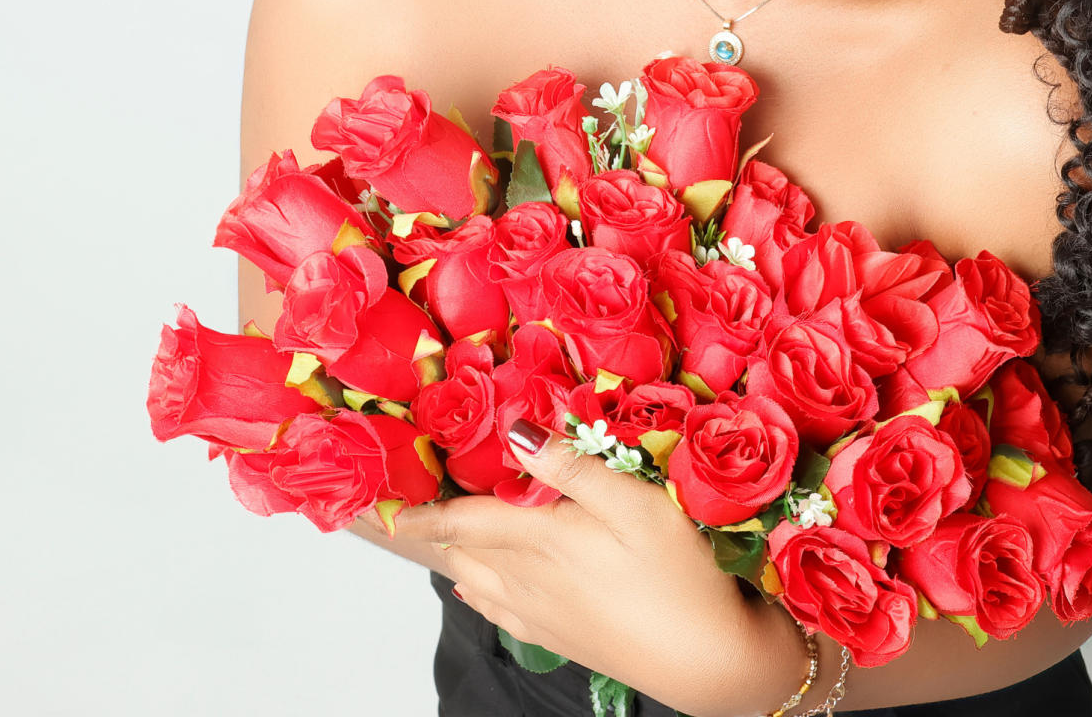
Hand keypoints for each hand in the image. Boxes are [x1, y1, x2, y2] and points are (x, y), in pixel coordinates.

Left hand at [377, 418, 778, 716]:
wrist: (706, 662)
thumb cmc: (679, 575)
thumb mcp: (636, 503)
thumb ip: (574, 465)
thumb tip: (516, 430)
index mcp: (541, 538)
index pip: (463, 518)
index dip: (422, 508)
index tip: (385, 501)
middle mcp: (528, 578)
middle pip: (462, 548)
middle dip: (435, 525)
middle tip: (414, 501)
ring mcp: (541, 612)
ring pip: (474, 579)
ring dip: (455, 554)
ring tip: (444, 532)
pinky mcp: (559, 636)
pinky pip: (498, 612)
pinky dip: (477, 592)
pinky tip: (476, 590)